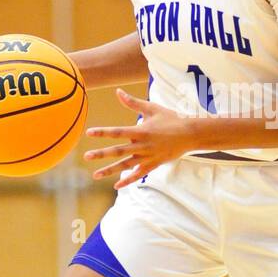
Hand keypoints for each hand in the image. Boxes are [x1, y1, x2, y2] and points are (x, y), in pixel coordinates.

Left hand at [84, 88, 198, 187]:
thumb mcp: (152, 108)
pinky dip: (128, 180)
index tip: (89, 133)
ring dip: (110, 170)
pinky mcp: (153, 164)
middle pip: (118, 150)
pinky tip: (116, 185)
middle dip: (102, 154)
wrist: (191, 134)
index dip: (103, 132)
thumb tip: (118, 92)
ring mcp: (148, 156)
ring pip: (126, 165)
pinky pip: (138, 174)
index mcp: (141, 130)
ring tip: (95, 175)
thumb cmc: (171, 118)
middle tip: (86, 156)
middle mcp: (142, 145)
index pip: (118, 131)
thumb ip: (133, 102)